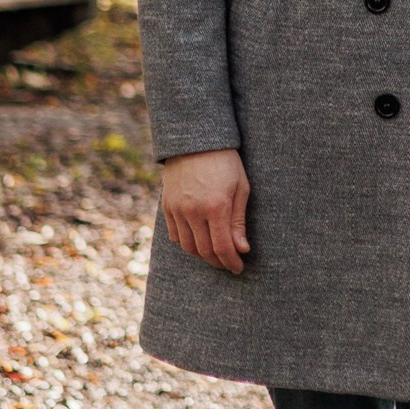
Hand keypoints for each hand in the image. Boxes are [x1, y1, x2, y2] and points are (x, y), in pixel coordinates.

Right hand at [160, 148, 250, 275]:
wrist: (194, 140)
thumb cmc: (225, 162)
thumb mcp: (240, 188)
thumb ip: (238, 221)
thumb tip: (242, 249)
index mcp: (216, 206)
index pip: (222, 247)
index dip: (231, 262)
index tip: (238, 268)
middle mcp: (193, 211)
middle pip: (204, 251)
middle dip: (218, 262)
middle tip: (229, 264)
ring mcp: (177, 210)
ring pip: (188, 247)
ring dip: (202, 256)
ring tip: (215, 255)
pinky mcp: (167, 207)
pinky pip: (175, 235)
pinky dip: (187, 244)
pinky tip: (199, 241)